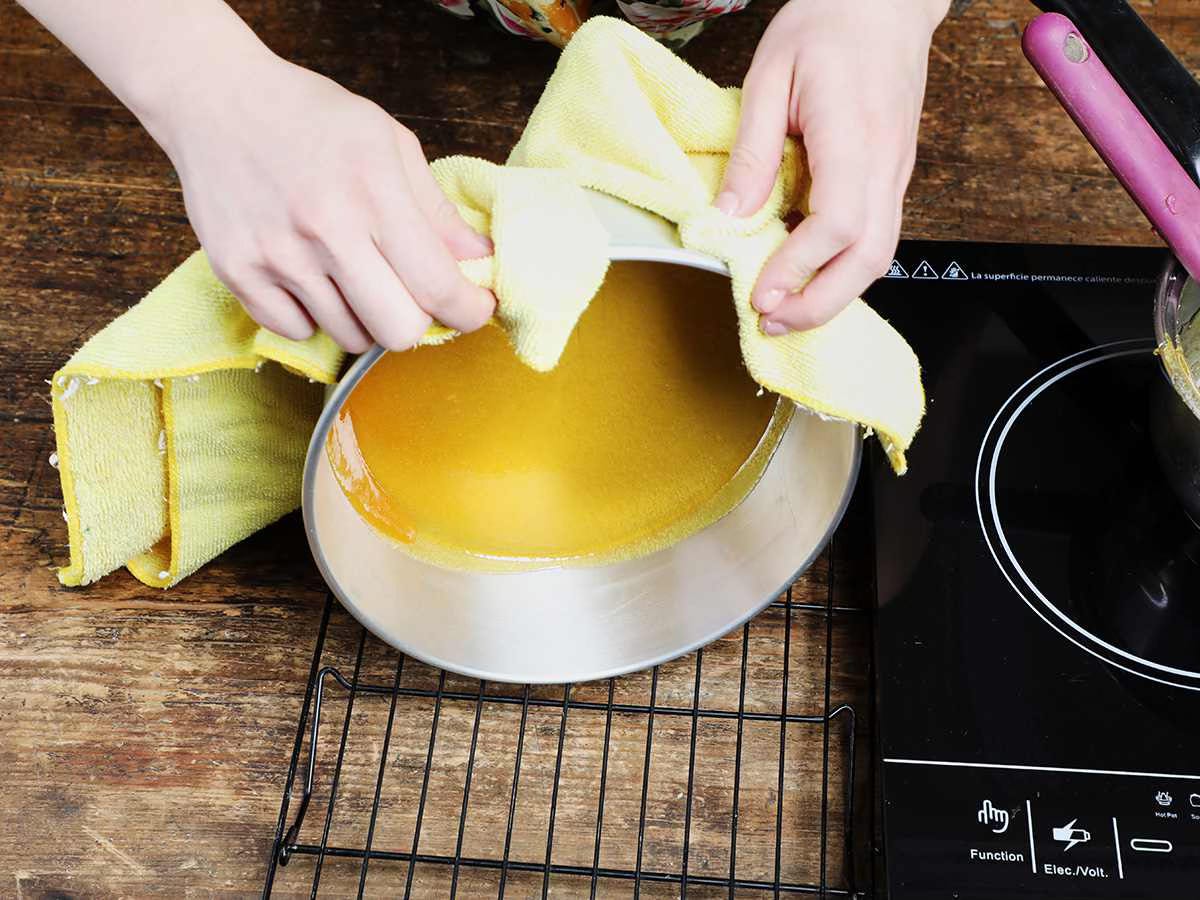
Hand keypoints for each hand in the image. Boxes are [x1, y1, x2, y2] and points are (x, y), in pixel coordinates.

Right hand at [154, 54, 495, 352]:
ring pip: (350, 337)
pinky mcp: (237, 271)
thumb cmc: (310, 117)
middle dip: (417, 321)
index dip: (469, 311)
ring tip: (353, 275)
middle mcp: (325, 229)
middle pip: (398, 330)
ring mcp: (277, 255)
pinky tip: (311, 278)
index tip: (475, 308)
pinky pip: (296, 332)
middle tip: (411, 297)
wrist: (215, 98)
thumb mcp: (389, 143)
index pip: (438, 286)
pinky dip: (312, 317)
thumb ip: (436, 210)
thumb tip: (479, 259)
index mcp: (374, 192)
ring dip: (365, 318)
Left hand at [716, 0, 947, 333]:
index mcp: (855, 134)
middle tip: (770, 322)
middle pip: (869, 257)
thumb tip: (728, 215)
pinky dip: (842, 270)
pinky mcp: (893, 178)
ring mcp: (896, 173)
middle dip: (820, 303)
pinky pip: (876, 237)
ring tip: (784, 311)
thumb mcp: (769, 74)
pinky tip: (806, 277)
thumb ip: (751, 150)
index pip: (838, 222)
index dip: (798, 267)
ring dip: (833, 295)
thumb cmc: (828, 24)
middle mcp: (887, 163)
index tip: (760, 292)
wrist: (885, 2)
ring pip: (879, 255)